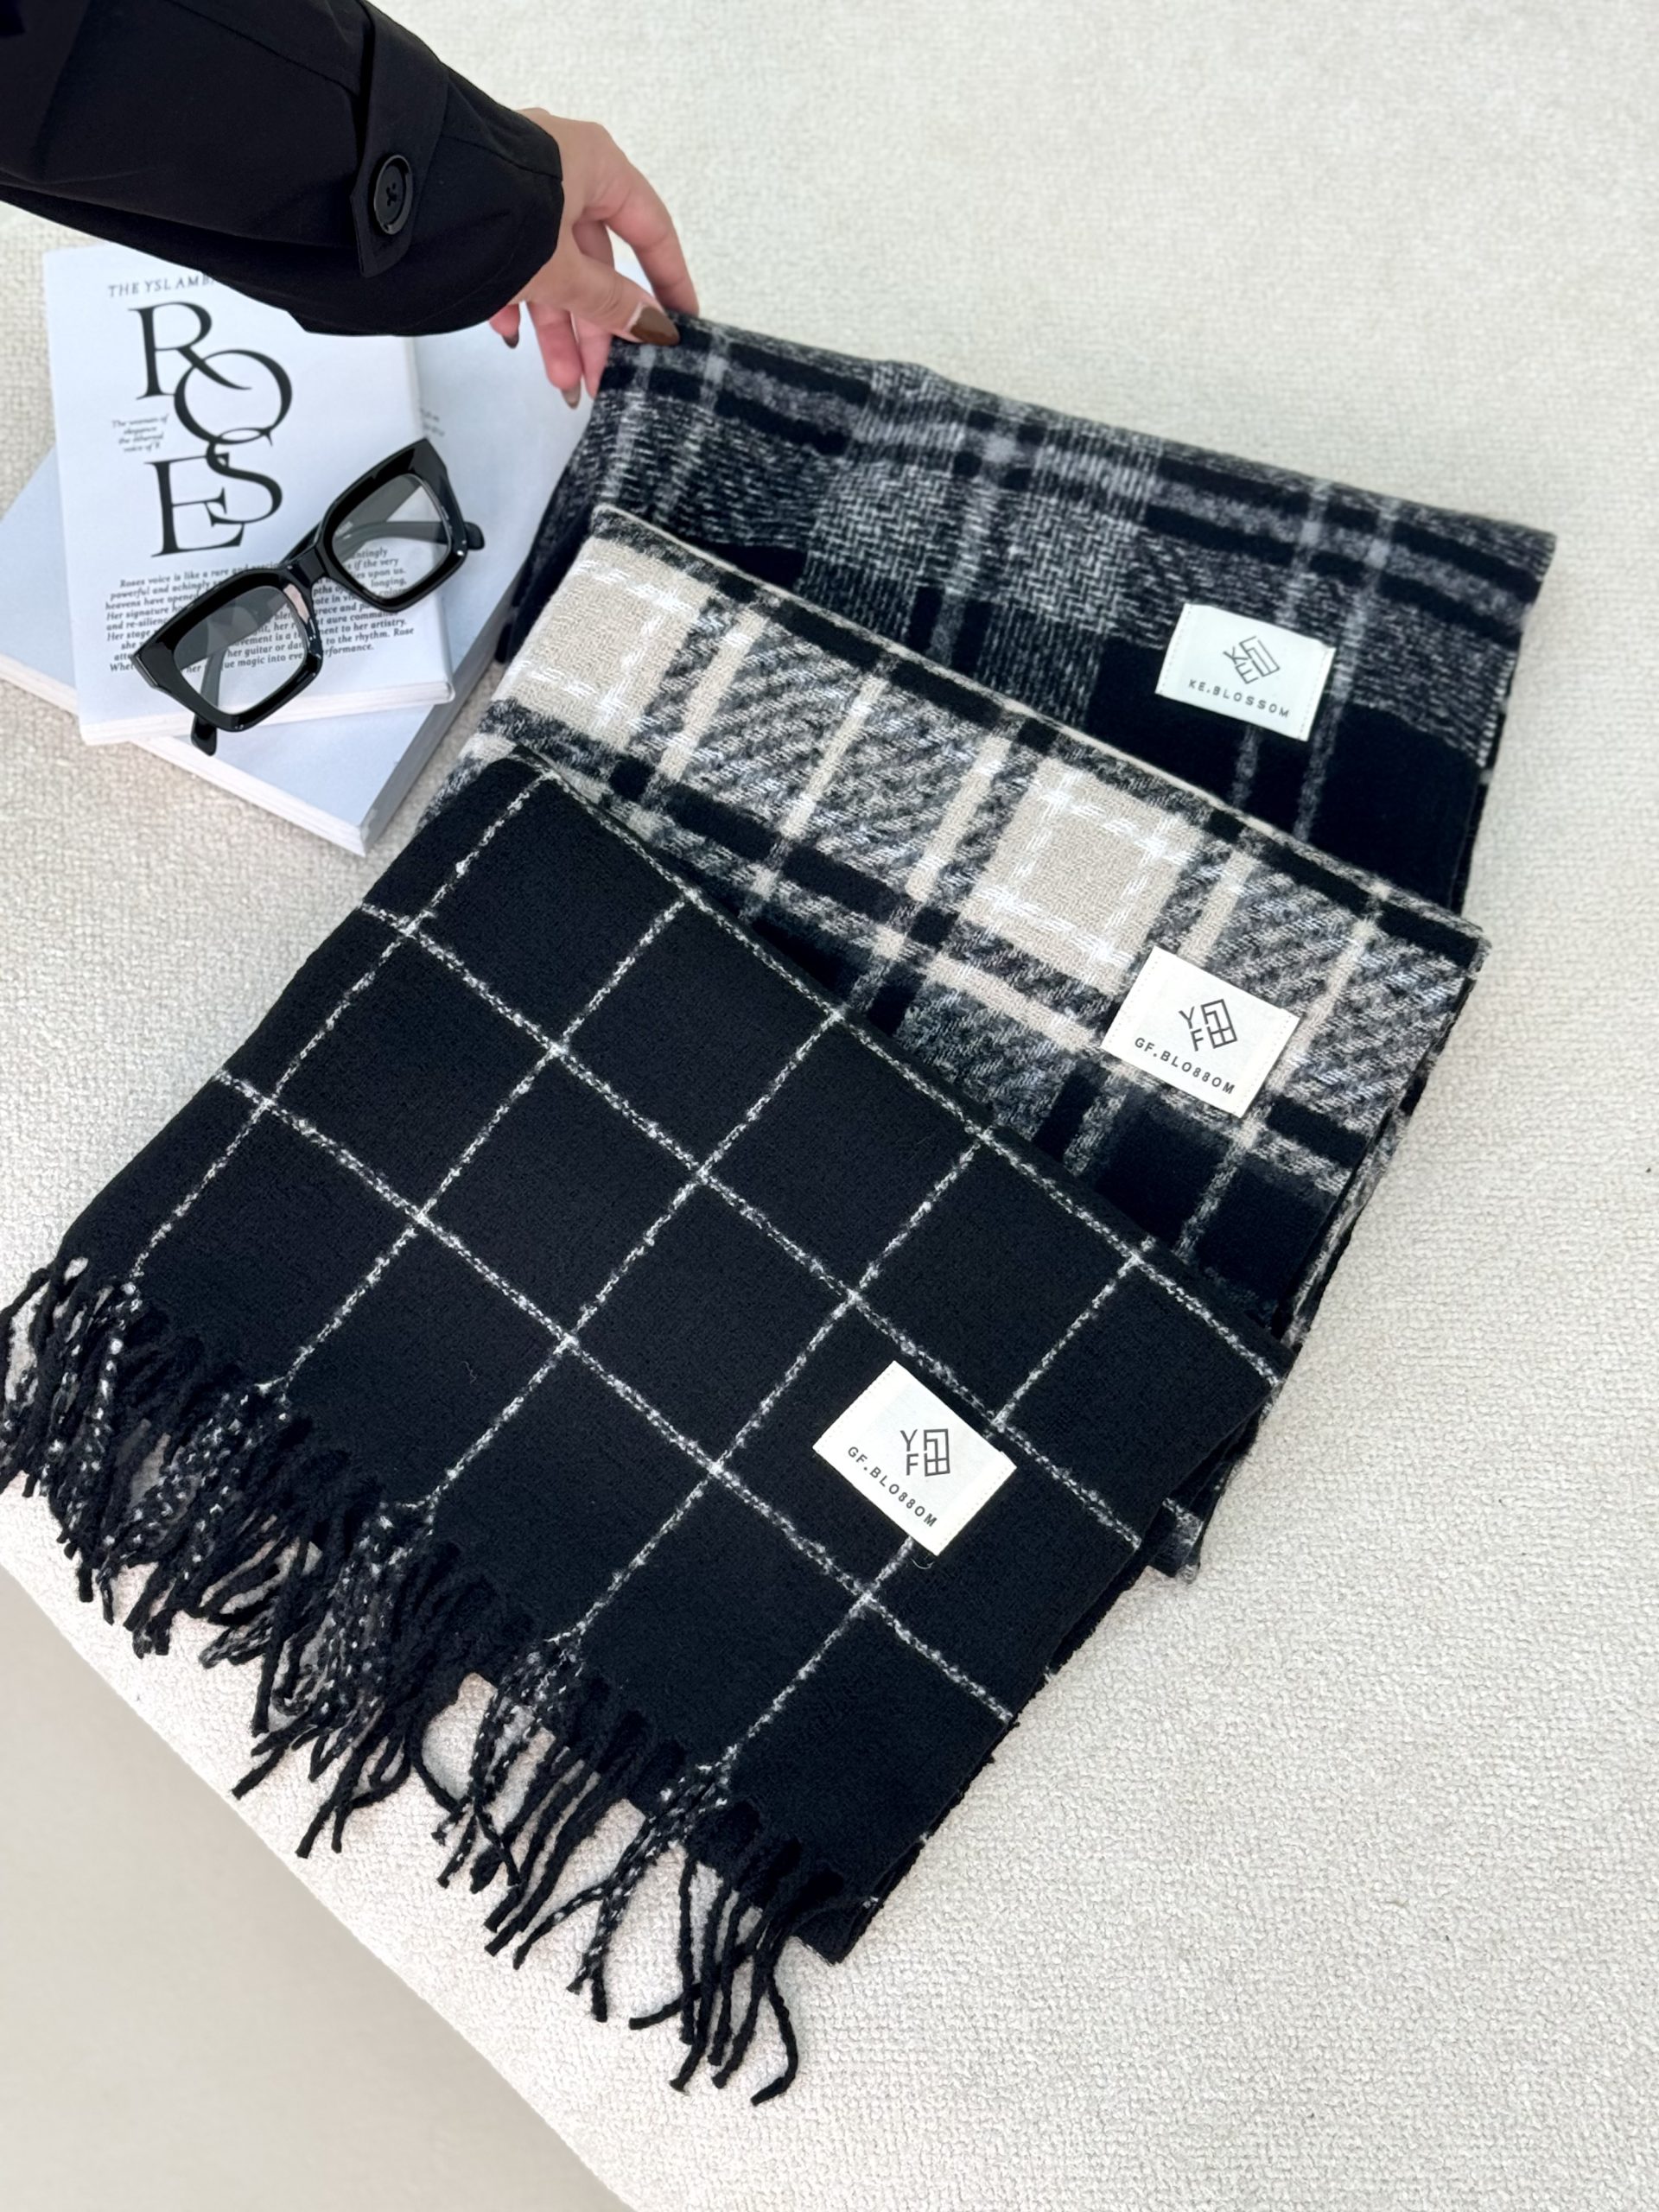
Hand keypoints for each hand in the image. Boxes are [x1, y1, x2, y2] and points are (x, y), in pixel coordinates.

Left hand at [487, 112, 696, 403]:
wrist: (401, 196)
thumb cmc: (492, 213)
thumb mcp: (562, 270)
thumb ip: (609, 302)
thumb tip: (653, 326)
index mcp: (595, 165)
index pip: (651, 228)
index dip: (670, 280)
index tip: (681, 322)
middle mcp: (561, 170)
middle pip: (598, 260)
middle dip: (597, 327)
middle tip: (603, 376)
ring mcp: (519, 188)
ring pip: (555, 268)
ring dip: (559, 328)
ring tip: (563, 380)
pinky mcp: (483, 209)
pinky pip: (514, 261)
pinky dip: (517, 302)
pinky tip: (510, 336)